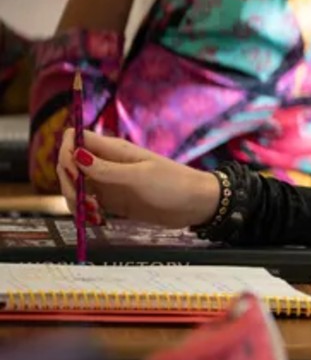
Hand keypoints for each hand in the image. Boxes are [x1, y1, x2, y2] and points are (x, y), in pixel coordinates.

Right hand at [57, 130, 219, 228]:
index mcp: (114, 150)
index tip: (73, 174)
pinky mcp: (113, 200)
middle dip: (67, 183)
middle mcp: (107, 163)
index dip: (66, 153)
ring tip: (93, 213)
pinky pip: (87, 202)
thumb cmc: (173, 184)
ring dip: (74, 200)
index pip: (75, 139)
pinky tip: (98, 220)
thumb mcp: (139, 177)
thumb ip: (106, 170)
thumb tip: (75, 155)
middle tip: (83, 202)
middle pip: (69, 164)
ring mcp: (109, 182)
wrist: (195, 204)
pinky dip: (85, 211)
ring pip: (75, 185)